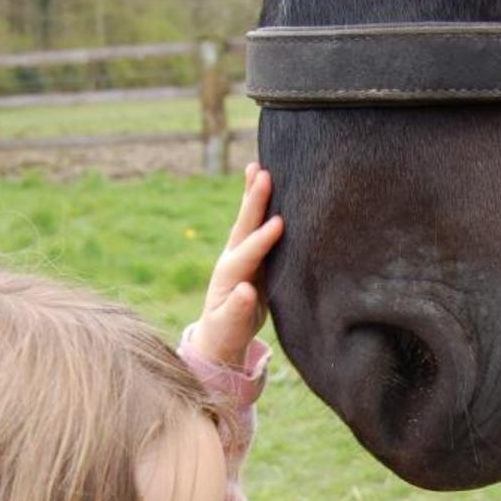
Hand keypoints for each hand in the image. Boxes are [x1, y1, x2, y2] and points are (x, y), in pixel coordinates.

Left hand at [190, 163, 283, 366]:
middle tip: (263, 173)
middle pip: (244, 225)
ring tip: (258, 166)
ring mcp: (242, 254)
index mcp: (230, 276)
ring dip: (254, 194)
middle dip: (254, 201)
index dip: (261, 240)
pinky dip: (263, 206)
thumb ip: (237, 310)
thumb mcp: (231, 326)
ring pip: (248, 220)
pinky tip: (269, 186)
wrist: (222, 333)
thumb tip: (246, 291)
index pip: (247, 254)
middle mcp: (233, 259)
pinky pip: (258, 226)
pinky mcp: (252, 256)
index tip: (278, 223)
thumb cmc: (227, 332)